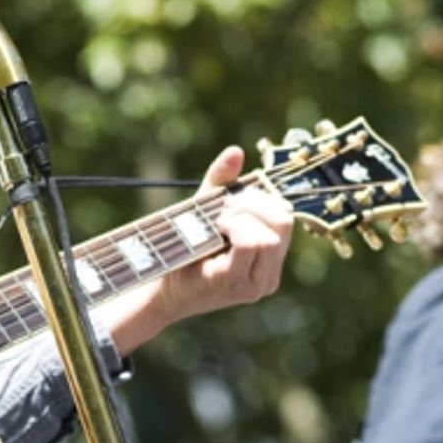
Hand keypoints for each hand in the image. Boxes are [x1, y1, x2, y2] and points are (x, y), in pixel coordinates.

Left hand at [105, 145, 294, 353]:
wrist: (157, 291)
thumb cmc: (181, 253)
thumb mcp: (203, 213)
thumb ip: (220, 184)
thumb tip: (235, 151)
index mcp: (269, 259)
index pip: (285, 217)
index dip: (262, 198)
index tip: (231, 197)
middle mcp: (269, 275)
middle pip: (284, 221)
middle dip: (254, 204)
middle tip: (224, 206)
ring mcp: (257, 284)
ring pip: (270, 235)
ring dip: (242, 217)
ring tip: (217, 220)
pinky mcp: (238, 284)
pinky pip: (251, 244)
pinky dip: (235, 227)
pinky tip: (217, 228)